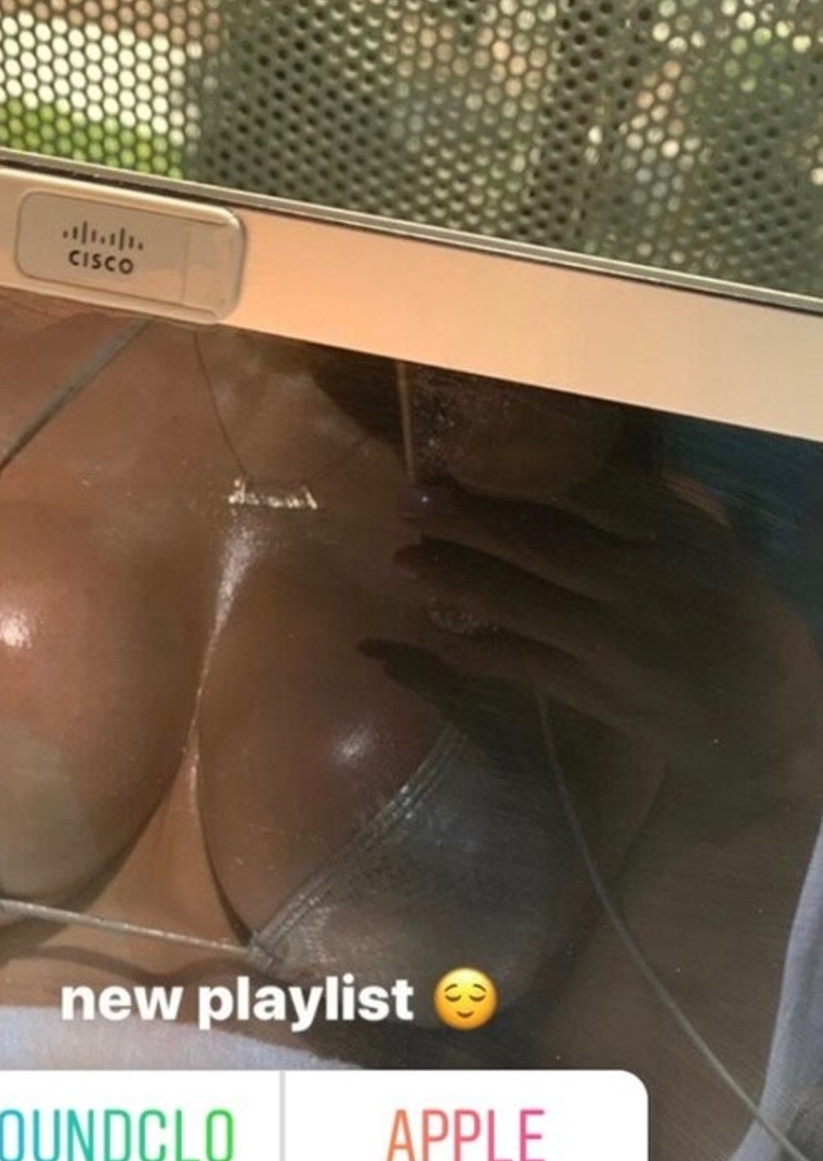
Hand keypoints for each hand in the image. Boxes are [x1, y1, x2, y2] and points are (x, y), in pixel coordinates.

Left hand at [367, 466, 822, 820]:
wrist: (755, 706)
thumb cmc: (722, 607)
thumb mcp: (697, 539)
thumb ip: (634, 507)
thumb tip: (548, 465)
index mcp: (672, 533)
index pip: (586, 491)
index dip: (515, 472)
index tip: (459, 454)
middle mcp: (643, 582)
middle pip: (541, 543)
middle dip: (467, 520)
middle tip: (410, 499)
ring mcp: (615, 642)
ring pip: (521, 603)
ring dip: (457, 578)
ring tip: (404, 556)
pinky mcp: (595, 692)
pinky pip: (522, 664)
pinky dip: (476, 650)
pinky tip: (434, 633)